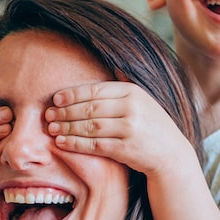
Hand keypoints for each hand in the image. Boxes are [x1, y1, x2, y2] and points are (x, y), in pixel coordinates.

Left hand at [46, 81, 190, 175]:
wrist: (171, 154)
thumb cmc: (152, 126)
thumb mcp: (144, 100)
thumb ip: (125, 85)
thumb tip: (113, 65)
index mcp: (133, 92)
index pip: (96, 91)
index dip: (73, 94)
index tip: (55, 99)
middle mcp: (132, 108)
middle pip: (90, 108)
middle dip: (66, 112)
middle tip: (48, 115)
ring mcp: (130, 129)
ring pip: (90, 126)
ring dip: (67, 127)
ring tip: (51, 128)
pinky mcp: (126, 149)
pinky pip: (94, 145)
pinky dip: (75, 144)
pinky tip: (62, 142)